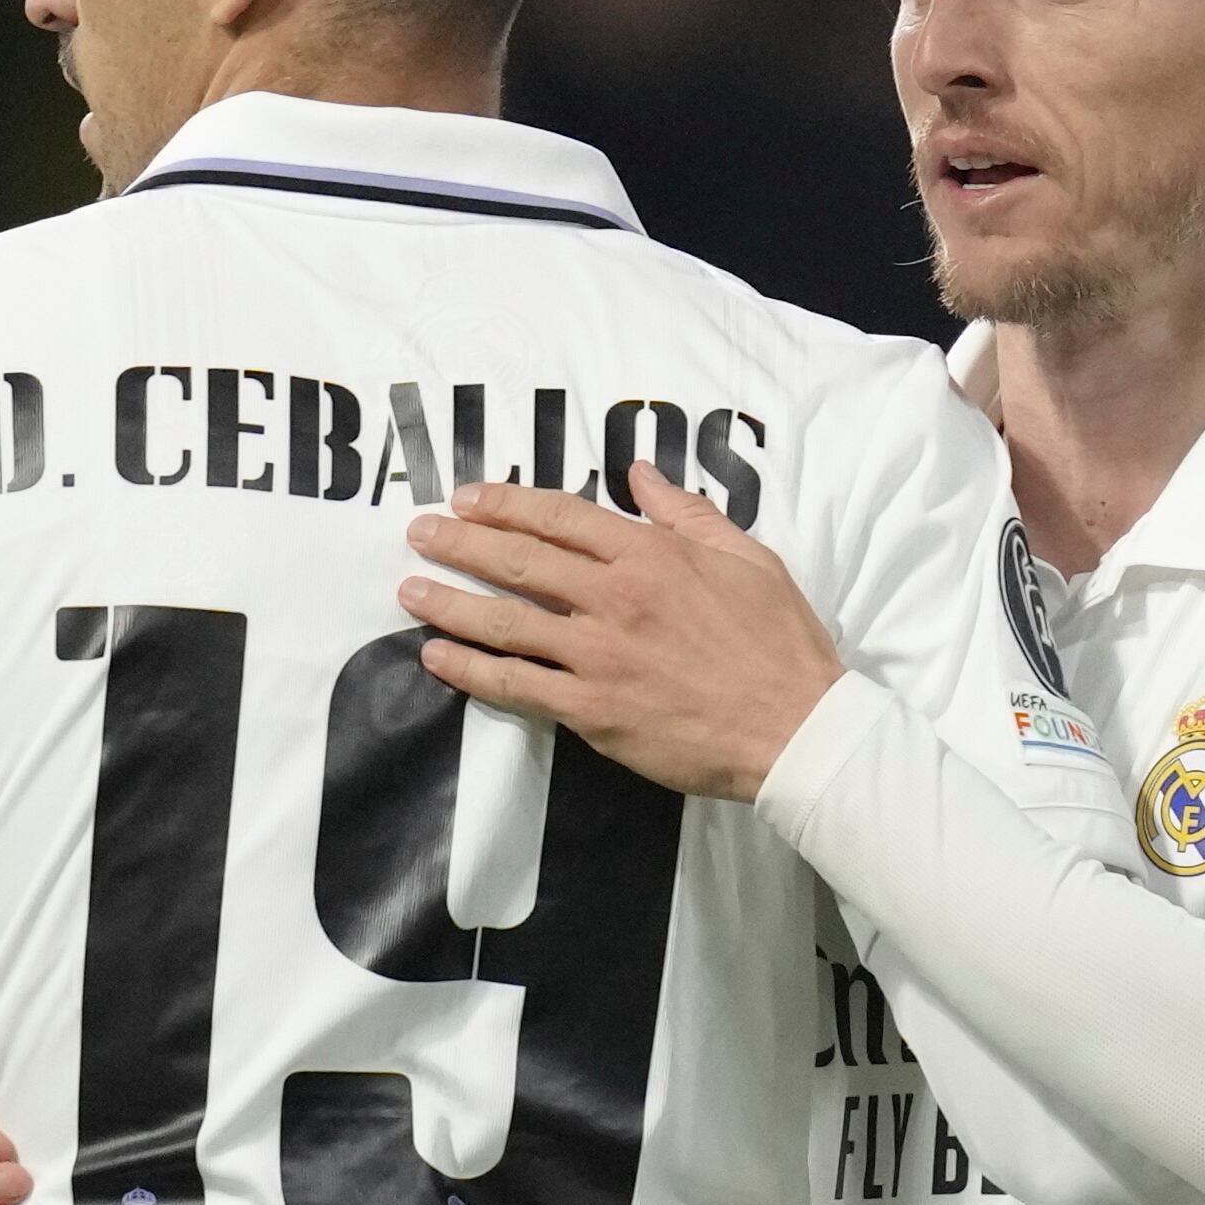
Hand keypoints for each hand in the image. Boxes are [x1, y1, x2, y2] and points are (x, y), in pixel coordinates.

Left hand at [396, 470, 844, 801]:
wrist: (795, 729)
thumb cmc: (780, 643)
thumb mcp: (747, 557)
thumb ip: (687, 514)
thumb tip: (640, 475)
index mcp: (651, 555)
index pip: (560, 516)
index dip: (505, 504)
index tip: (467, 498)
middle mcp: (615, 598)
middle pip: (520, 561)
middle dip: (461, 543)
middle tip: (419, 533)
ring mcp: (598, 656)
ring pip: (506, 620)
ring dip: (450, 602)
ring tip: (410, 590)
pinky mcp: (592, 710)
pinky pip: (517, 685)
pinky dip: (471, 670)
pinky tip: (437, 657)